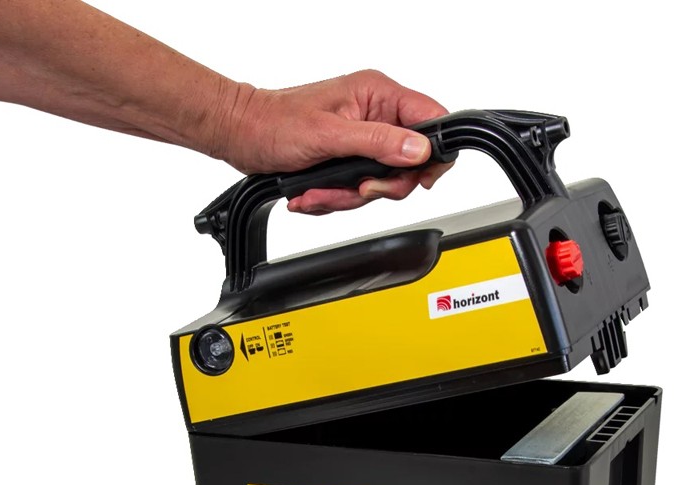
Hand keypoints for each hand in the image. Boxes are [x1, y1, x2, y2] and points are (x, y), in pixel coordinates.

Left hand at [219, 70, 451, 212]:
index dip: (433, 153)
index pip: (430, 119)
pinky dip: (333, 198)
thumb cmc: (276, 123)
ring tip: (318, 191)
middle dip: (378, 186)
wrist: (242, 136)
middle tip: (357, 189)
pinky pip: (355, 191)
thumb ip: (377, 142)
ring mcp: (361, 141)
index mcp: (377, 95)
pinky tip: (312, 192)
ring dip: (346, 196)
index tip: (420, 178)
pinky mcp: (346, 161)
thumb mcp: (330, 135)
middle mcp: (374, 116)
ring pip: (379, 183)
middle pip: (407, 163)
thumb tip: (418, 149)